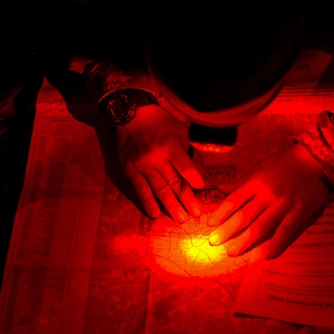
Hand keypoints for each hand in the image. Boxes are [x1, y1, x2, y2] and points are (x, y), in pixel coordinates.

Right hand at [116, 105, 204, 220]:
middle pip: (173, 181)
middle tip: (195, 214)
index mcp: (169, 145)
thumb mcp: (181, 131)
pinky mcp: (130, 170)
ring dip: (170, 205)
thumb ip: (192, 152)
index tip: (202, 188)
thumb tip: (203, 175)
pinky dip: (148, 202)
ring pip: (158, 188)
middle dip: (186, 199)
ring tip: (181, 218)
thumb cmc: (161, 123)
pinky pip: (140, 189)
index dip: (194, 178)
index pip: (184, 166)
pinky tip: (155, 214)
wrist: (131, 114)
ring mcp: (142, 166)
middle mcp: (155, 157)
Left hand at [207, 143, 333, 259]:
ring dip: (246, 241)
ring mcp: (283, 205)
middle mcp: (267, 194)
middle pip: (244, 216)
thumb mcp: (260, 167)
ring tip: (232, 252)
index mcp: (256, 182)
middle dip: (227, 230)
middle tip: (214, 242)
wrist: (317, 159)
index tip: (210, 225)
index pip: (234, 200)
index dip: (221, 213)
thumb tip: (220, 187)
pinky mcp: (299, 212)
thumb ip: (241, 181)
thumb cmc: (285, 162)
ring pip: (261, 226)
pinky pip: (285, 232)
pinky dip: (275, 244)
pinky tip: (265, 256)